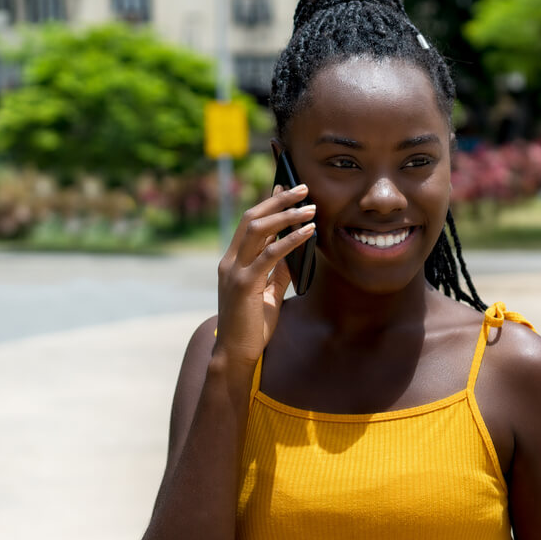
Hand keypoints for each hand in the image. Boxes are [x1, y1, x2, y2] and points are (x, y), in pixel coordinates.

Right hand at [213, 184, 314, 370]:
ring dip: (286, 215)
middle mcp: (230, 261)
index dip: (269, 203)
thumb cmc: (252, 325)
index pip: (250, 223)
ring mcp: (235, 271)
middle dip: (278, 199)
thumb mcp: (268, 293)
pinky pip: (270, 255)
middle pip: (253, 219)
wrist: (236, 353)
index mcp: (233, 261)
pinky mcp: (245, 284)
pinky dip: (290, 240)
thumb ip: (278, 272)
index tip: (287, 186)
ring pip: (258, 231)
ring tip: (310, 208)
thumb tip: (296, 252)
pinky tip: (308, 233)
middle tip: (303, 187)